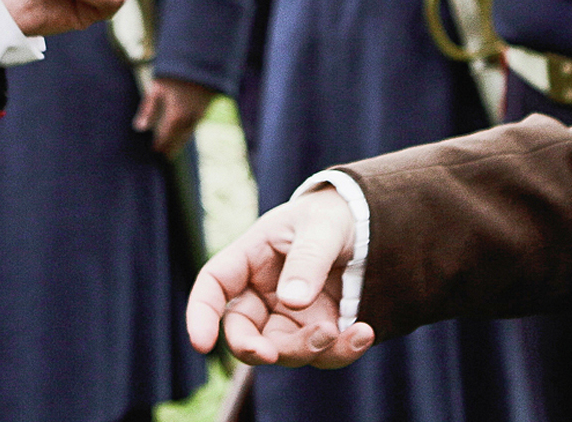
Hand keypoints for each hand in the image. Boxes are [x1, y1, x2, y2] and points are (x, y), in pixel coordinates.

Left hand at [134, 75, 216, 155]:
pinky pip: (195, 124)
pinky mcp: (206, 107)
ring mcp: (200, 113)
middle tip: (166, 157)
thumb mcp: (157, 88)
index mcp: (176, 115)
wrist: (199, 58)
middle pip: (179, 139)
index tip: (155, 152)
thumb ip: (148, 110)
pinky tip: (184, 130)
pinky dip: (188, 131)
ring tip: (174, 148)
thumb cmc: (174, 72)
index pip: (166, 138)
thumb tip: (139, 128)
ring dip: (181, 141)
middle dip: (172, 148)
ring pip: (189, 133)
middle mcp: (190, 118)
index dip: (160, 146)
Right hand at [186, 187, 373, 366]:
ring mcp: (292, 317)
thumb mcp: (322, 226)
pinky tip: (363, 333)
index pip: (214, 286)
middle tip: (270, 355)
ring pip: (283, 351)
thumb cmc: (332, 216)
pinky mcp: (321, 331)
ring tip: (335, 331)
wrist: (369, 226)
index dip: (201, 314)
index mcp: (250, 258)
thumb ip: (307, 260)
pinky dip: (342, 351)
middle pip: (243, 332)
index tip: (202, 344)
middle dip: (253, 349)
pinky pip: (324, 354)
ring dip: (305, 350)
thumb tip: (293, 302)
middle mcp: (264, 294)